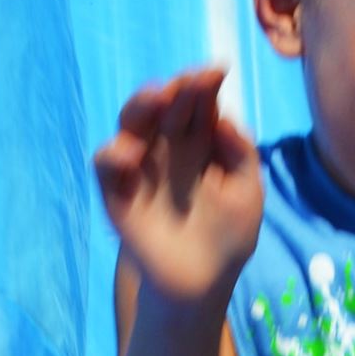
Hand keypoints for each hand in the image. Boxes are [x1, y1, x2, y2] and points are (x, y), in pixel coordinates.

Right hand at [93, 67, 263, 305]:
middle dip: (175, 89)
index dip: (204, 85)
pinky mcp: (117, 193)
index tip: (216, 71)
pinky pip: (106, 165)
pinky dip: (114, 154)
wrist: (202, 285)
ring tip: (158, 98)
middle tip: (187, 83)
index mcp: (200, 142)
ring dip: (142, 105)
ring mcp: (141, 166)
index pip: (198, 104)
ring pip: (132, 122)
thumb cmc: (228, 237)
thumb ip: (241, 155)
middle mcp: (168, 146)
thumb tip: (222, 117)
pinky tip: (131, 154)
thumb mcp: (248, 194)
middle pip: (165, 106)